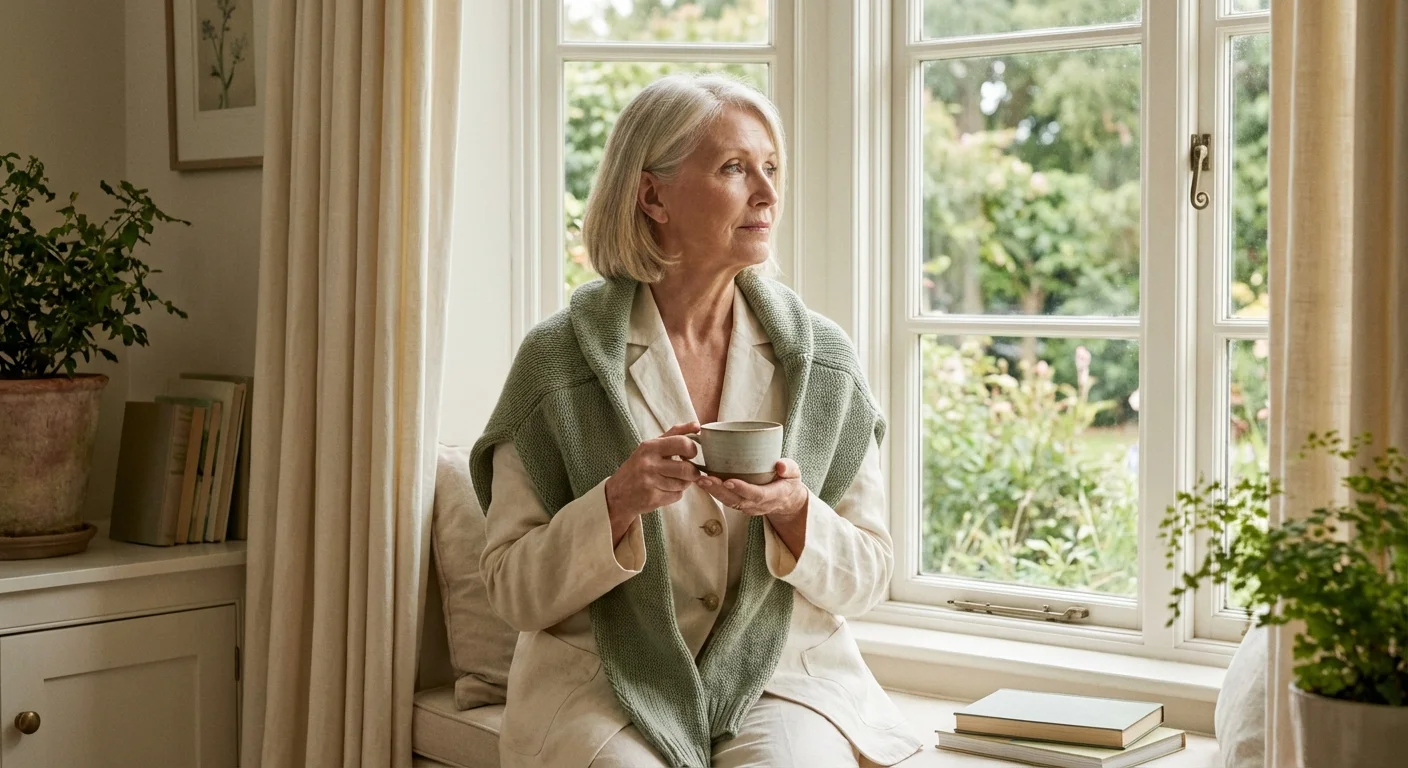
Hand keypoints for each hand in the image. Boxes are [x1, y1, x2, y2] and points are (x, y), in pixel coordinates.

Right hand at [604, 422, 702, 542]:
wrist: (617, 494)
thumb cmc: (638, 467)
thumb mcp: (651, 446)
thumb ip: (675, 434)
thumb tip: (697, 425)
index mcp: (650, 447)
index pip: (682, 443)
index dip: (693, 450)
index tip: (690, 454)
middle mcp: (648, 463)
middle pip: (687, 468)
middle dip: (693, 472)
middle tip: (689, 471)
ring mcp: (650, 482)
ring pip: (684, 483)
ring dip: (684, 483)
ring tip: (673, 481)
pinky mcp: (652, 498)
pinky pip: (677, 496)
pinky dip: (676, 494)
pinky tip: (664, 490)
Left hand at [695, 458, 808, 521]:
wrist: (787, 500)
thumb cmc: (788, 481)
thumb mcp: (795, 473)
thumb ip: (789, 468)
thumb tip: (780, 465)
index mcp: (774, 495)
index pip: (757, 494)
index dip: (743, 489)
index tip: (729, 481)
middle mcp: (759, 505)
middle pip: (737, 500)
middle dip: (719, 490)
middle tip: (705, 479)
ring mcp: (748, 506)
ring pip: (728, 501)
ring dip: (713, 491)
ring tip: (699, 480)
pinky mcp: (740, 504)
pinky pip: (726, 499)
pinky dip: (713, 491)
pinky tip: (702, 481)